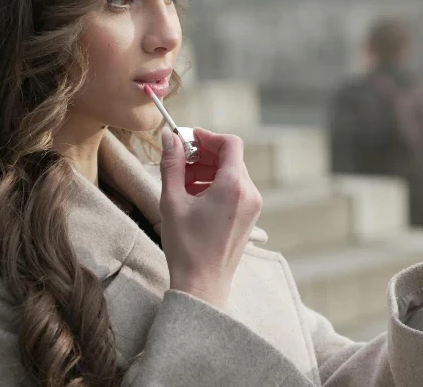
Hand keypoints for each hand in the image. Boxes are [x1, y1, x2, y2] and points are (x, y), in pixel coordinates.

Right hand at [158, 127, 262, 309]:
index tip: (188, 139)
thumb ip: (171, 164)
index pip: (230, 143)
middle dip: (205, 154)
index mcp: (233, 186)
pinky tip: (195, 197)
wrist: (203, 285)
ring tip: (183, 182)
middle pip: (231, 158)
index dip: (208, 137)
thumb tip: (169, 136)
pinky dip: (217, 184)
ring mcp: (253, 205)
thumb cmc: (186, 246)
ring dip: (209, 170)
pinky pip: (236, 189)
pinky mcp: (250, 216)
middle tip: (179, 161)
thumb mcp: (172, 201)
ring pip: (233, 173)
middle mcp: (250, 193)